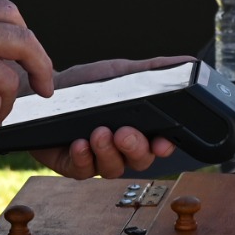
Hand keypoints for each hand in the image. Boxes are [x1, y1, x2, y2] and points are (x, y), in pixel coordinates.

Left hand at [24, 56, 187, 179]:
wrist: (47, 90)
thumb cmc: (87, 86)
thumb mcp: (122, 74)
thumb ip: (154, 71)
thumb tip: (187, 63)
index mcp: (139, 130)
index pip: (159, 145)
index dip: (164, 147)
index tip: (162, 142)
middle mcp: (122, 149)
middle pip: (139, 160)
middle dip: (135, 148)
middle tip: (124, 133)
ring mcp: (98, 160)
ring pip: (113, 168)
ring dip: (108, 152)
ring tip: (99, 132)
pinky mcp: (74, 166)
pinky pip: (83, 171)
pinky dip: (83, 158)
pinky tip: (80, 143)